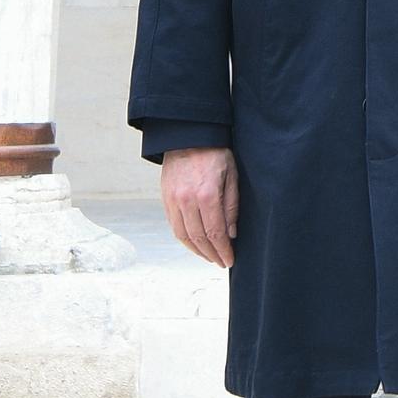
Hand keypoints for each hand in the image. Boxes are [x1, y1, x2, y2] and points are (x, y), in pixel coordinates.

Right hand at [158, 146, 239, 267]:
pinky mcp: (165, 198)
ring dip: (196, 251)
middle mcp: (187, 200)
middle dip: (211, 254)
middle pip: (198, 238)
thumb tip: (231, 234)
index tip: (229, 260)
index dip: (223, 250)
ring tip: (209, 257)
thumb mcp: (232, 175)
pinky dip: (184, 239)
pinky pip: (174, 226)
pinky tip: (194, 243)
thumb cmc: (215, 152)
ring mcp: (173, 200)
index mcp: (207, 195)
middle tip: (221, 262)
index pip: (215, 233)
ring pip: (183, 236)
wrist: (188, 134)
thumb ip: (231, 206)